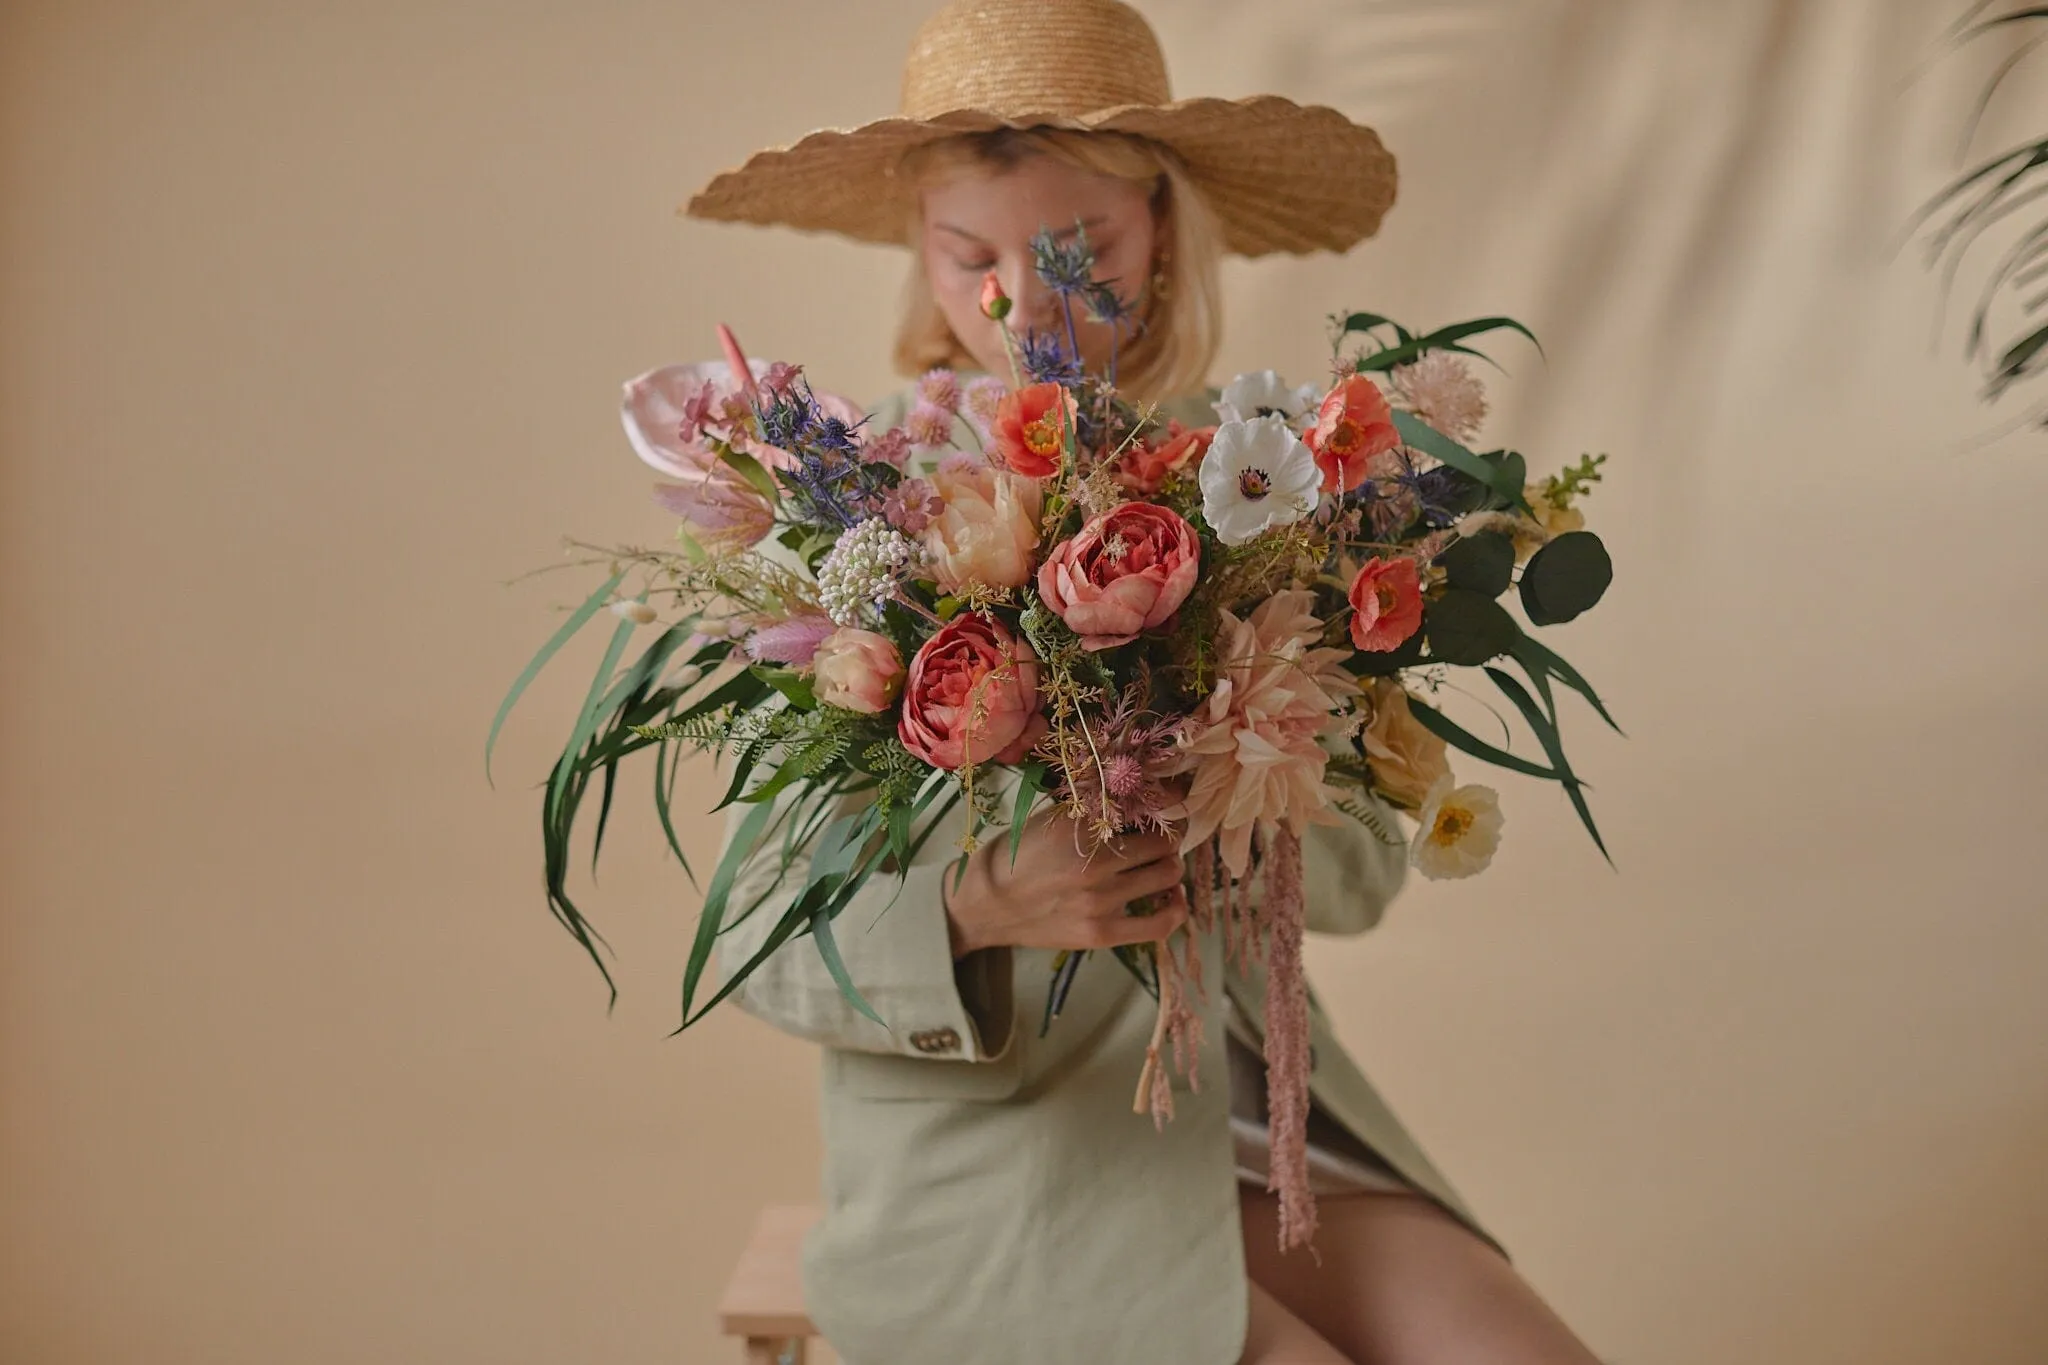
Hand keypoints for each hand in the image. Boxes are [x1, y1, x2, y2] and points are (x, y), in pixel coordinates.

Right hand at [942, 809, 1188, 958]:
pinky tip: (1173, 897)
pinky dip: (1175, 908)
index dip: (1169, 800)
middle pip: (1164, 842)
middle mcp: (1095, 861)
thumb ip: (1090, 808)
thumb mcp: (1048, 818)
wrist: (983, 905)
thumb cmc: (1014, 856)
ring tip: (1162, 863)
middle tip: (1166, 834)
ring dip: (1170, 866)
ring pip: (1167, 875)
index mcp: (1079, 826)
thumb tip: (1137, 795)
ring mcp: (1100, 900)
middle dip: (1170, 835)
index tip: (1178, 797)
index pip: (1144, 806)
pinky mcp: (1101, 933)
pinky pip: (1159, 924)